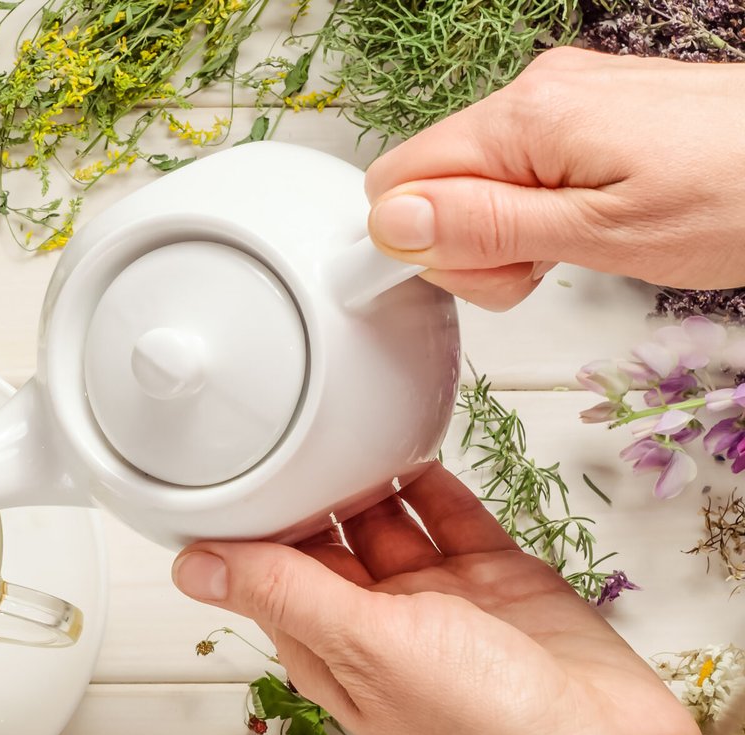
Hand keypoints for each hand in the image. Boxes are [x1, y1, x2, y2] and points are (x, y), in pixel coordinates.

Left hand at [171, 463, 698, 734]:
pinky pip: (449, 518)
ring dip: (363, 479)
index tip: (219, 469)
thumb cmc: (483, 726)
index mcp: (328, 652)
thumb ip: (282, 593)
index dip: (244, 528)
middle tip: (281, 427)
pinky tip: (406, 441)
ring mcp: (438, 601)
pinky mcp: (496, 579)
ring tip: (338, 421)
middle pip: (324, 544)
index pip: (267, 577)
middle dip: (303, 493)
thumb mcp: (364, 645)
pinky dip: (429, 482)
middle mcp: (377, 628)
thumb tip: (190, 569)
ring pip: (386, 523)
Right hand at [363, 48, 744, 309]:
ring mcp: (565, 98)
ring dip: (507, 235)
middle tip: (542, 269)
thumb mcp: (603, 238)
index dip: (419, 245)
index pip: (397, 182)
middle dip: (468, 245)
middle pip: (434, 184)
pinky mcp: (591, 112)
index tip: (474, 275)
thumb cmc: (742, 196)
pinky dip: (542, 211)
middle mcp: (537, 92)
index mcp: (526, 117)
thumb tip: (392, 223)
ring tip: (580, 250)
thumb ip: (487, 228)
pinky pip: (522, 169)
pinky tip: (591, 227)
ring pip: (476, 181)